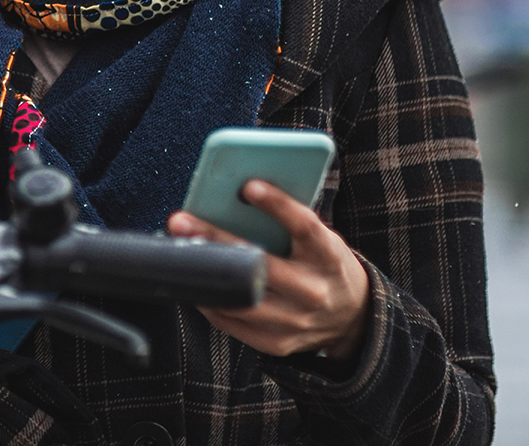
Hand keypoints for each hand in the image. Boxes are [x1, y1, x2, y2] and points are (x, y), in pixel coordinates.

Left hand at [167, 179, 369, 360]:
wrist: (351, 318)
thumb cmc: (323, 265)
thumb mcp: (321, 240)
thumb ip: (288, 224)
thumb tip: (233, 196)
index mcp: (329, 257)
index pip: (305, 227)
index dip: (278, 206)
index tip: (248, 186)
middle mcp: (314, 291)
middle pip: (259, 265)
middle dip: (216, 241)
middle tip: (180, 221)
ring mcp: (295, 321)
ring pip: (239, 299)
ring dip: (203, 276)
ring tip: (177, 253)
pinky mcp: (277, 343)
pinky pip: (231, 323)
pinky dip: (209, 300)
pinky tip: (193, 282)